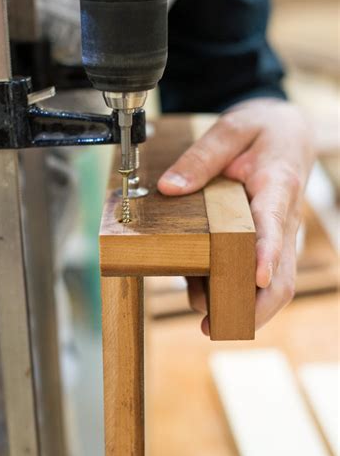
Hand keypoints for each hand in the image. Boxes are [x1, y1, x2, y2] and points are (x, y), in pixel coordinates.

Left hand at [157, 99, 314, 334]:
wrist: (286, 129)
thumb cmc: (263, 130)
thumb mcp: (232, 129)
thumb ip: (202, 157)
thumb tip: (169, 188)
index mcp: (277, 187)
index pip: (275, 225)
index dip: (267, 254)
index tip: (257, 278)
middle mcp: (283, 218)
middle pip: (282, 273)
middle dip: (256, 306)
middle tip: (217, 325)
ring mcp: (278, 235)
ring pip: (273, 282)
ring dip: (242, 305)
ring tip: (203, 319)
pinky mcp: (266, 241)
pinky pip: (255, 273)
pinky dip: (233, 290)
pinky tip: (202, 296)